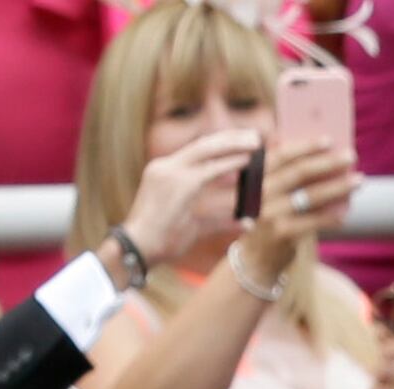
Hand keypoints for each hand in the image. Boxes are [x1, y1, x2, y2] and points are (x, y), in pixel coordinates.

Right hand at [122, 128, 258, 271]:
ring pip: (206, 149)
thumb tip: (246, 222)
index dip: (219, 145)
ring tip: (255, 142)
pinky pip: (210, 169)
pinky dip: (230, 162)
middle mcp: (165, 167)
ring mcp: (170, 172)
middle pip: (202, 144)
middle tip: (253, 136)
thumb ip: (219, 220)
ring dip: (233, 144)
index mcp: (163, 172)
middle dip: (229, 138)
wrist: (137, 248)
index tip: (238, 141)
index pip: (195, 152)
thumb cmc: (161, 242)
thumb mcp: (193, 226)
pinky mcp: (179, 183)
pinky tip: (246, 160)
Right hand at [243, 137, 355, 271]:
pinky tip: (346, 212)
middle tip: (351, 156)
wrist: (256, 258)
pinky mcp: (281, 232)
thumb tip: (322, 155)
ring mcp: (269, 212)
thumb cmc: (269, 218)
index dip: (305, 146)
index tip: (329, 140)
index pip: (280, 155)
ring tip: (359, 180)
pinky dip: (331, 216)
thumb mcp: (268, 193)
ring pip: (310, 195)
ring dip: (338, 187)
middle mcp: (259, 192)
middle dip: (328, 162)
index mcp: (254, 176)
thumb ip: (284, 173)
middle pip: (299, 172)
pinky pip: (314, 221)